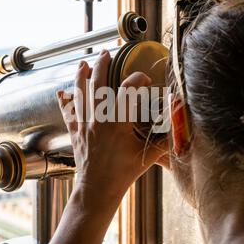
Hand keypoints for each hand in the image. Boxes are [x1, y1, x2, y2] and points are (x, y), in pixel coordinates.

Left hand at [43, 49, 167, 243]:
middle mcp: (98, 120)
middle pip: (97, 85)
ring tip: (83, 64)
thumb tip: (182, 132)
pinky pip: (67, 112)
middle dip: (101, 66)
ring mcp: (84, 125)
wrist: (97, 189)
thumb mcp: (147, 157)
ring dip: (80, 77)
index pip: (127, 90)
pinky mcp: (75, 133)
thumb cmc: (122, 173)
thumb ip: (165, 142)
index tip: (144, 80)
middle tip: (105, 54)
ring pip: (79, 94)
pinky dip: (64, 101)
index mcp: (117, 123)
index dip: (137, 80)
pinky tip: (61, 92)